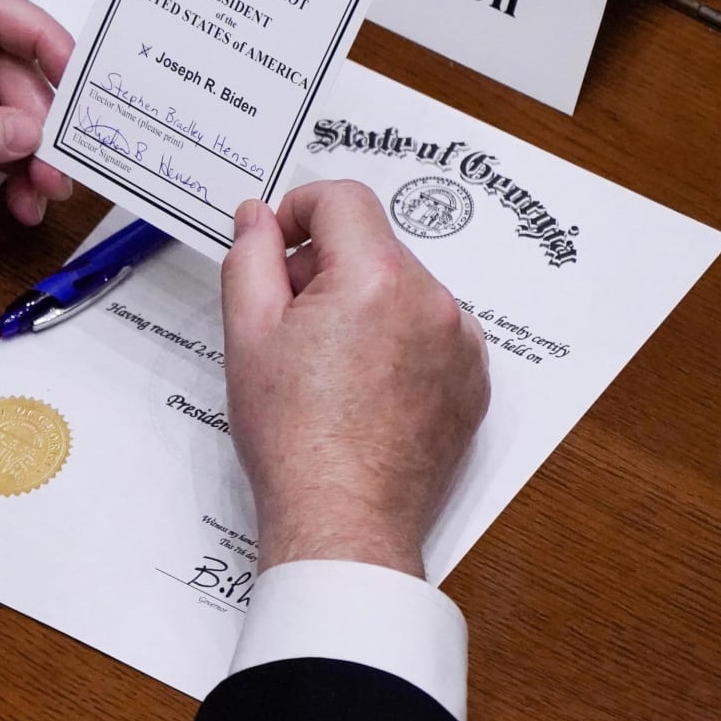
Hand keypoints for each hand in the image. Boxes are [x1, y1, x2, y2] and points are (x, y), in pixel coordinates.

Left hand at [0, 0, 75, 300]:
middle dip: (42, 115)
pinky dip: (16, 175)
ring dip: (35, 151)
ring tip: (45, 190)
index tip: (77, 77)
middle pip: (9, 70)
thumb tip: (31, 128)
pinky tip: (22, 204)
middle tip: (60, 161)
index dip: (42, 36)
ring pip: (8, 115)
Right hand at [220, 181, 489, 577]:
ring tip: (326, 369)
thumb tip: (257, 218)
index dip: (298, 211)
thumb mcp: (248, 336)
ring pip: (402, 290)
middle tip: (288, 328)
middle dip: (326, 269)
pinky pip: (431, 333)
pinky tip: (362, 390)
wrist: (343, 520)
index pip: (343, 199)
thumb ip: (250, 259)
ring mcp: (460, 344)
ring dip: (363, 306)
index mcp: (377, 279)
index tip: (276, 247)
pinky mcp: (472, 381)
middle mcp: (433, 301)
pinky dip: (397, 344)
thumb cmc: (294, 440)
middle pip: (373, 246)